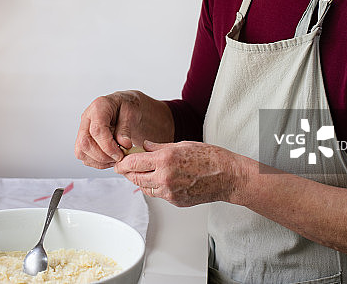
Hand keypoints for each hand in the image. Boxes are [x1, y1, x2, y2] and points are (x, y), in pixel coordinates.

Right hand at [74, 91, 173, 169]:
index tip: (120, 154)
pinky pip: (85, 157)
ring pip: (81, 152)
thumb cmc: (129, 107)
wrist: (126, 108)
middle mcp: (87, 118)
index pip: (96, 130)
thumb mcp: (132, 113)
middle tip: (119, 157)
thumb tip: (123, 144)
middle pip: (84, 143)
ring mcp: (83, 129)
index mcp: (99, 107)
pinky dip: (98, 162)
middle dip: (103, 156)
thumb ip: (125, 129)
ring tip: (116, 158)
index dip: (108, 146)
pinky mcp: (83, 140)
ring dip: (100, 161)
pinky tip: (110, 158)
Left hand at [113, 140, 246, 206]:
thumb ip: (158, 147)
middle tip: (125, 167)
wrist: (227, 177)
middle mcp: (165, 177)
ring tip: (145, 171)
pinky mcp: (175, 201)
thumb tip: (144, 147)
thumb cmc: (210, 157)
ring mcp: (170, 192)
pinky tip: (162, 178)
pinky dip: (155, 187)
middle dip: (128, 172)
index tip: (119, 161)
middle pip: (135, 177)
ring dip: (141, 180)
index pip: (133, 163)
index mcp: (165, 159)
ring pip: (145, 187)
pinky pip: (158, 194)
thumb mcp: (181, 144)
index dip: (122, 162)